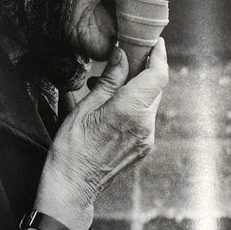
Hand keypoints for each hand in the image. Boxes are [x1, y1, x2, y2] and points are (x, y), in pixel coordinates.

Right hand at [34, 39, 167, 229]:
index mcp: (131, 110)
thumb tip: (123, 54)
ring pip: (150, 103)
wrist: (72, 188)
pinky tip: (111, 107)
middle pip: (155, 88)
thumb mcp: (85, 107)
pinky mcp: (143, 148)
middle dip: (143, 70)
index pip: (158, 75)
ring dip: (135, 90)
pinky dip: (134, 107)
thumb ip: (109, 79)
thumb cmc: (71, 148)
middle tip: (125, 57)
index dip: (159, 55)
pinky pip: (144, 119)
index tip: (155, 42)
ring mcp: (146, 139)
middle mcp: (145, 125)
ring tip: (106, 85)